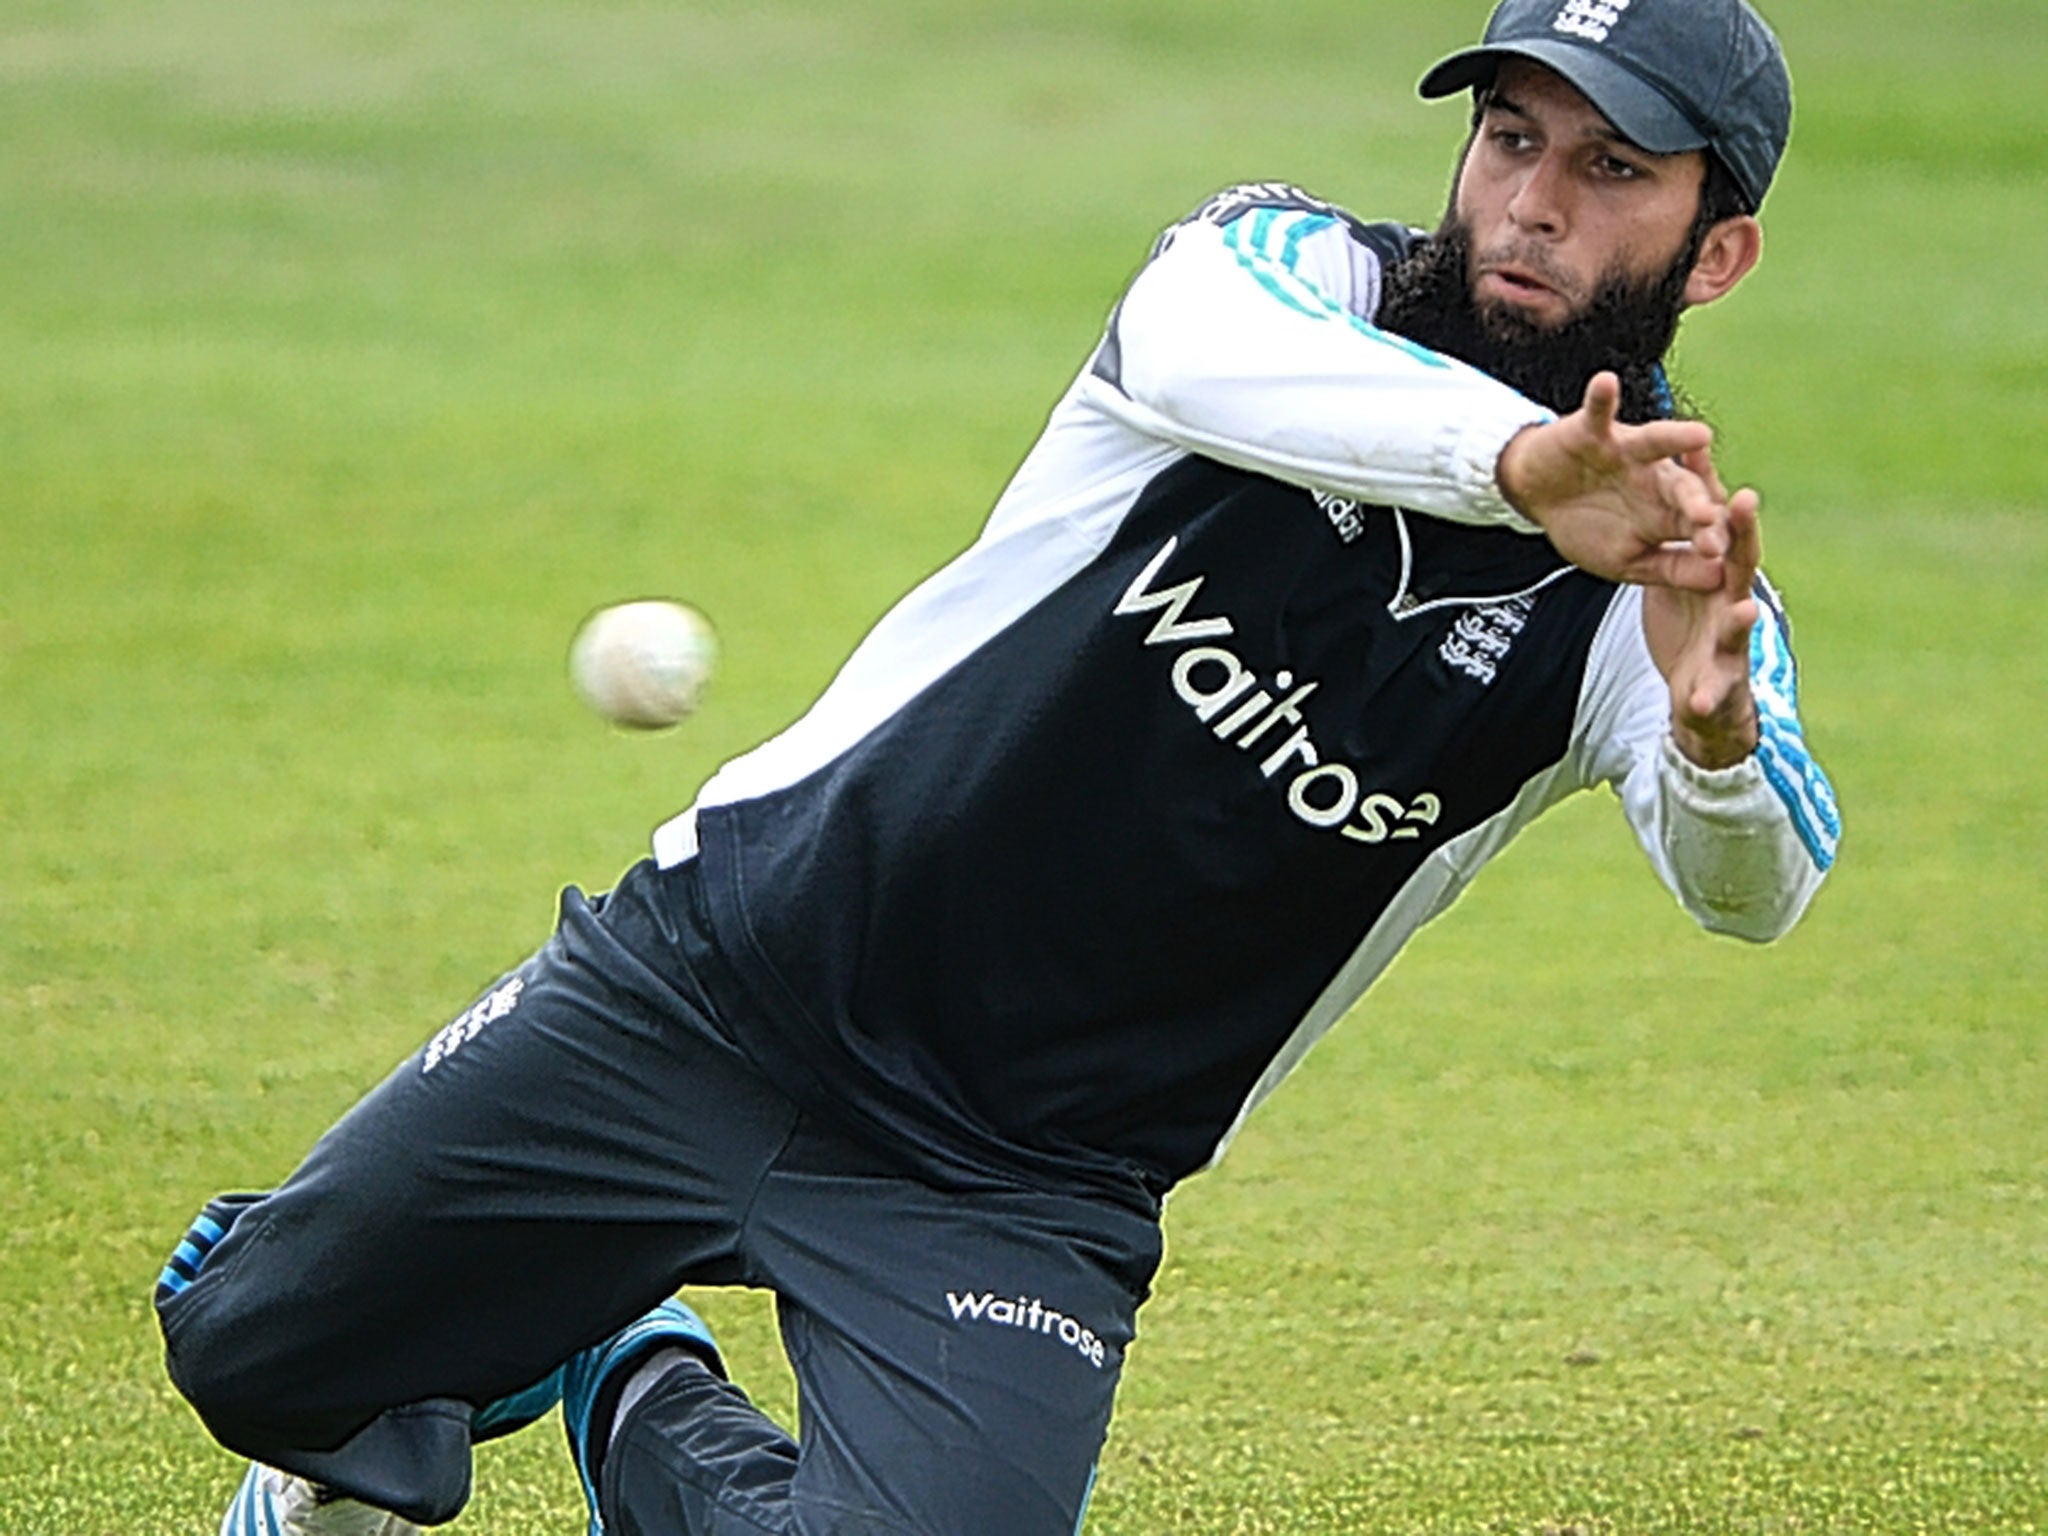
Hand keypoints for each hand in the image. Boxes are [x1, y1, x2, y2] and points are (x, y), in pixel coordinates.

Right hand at [1496, 372, 1728, 590]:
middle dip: (1696, 501)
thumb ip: (1669, 569)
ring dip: (1675, 438)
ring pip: (1656, 442)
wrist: (1537, 495)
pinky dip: (1601, 398)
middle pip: (1684, 487)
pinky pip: (1598, 411)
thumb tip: (1717, 582)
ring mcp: (1627, 452)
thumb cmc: (1587, 526)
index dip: (1709, 539)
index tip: (1718, 557)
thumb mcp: (1626, 561)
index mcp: (1668, 511)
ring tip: (1699, 434)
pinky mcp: (1593, 431)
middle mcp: (1656, 477)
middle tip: (1707, 517)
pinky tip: (1605, 382)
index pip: (1698, 525)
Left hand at [1642, 450, 1762, 768]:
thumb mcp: (1683, 575)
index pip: (1719, 526)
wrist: (1703, 697)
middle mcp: (1732, 601)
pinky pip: (1711, 692)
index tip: (1699, 450)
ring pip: (1738, 625)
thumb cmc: (1693, 626)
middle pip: (1741, 561)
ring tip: (1744, 608)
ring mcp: (1731, 644)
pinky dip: (1705, 696)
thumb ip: (1685, 534)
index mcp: (1720, 572)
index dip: (1710, 489)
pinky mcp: (1717, 686)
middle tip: (1743, 500)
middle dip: (1743, 533)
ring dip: (1739, 618)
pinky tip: (1697, 701)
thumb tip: (1677, 476)